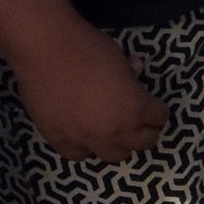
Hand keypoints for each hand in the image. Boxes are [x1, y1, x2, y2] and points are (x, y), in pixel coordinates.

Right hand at [14, 25, 168, 160]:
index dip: (157, 110)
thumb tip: (135, 73)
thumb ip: (130, 73)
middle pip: (142, 143)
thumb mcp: (119, 57)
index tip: (153, 105)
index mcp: (135, 108)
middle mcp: (116, 131)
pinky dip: (85, 147)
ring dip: (118, 144)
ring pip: (114, 156)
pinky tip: (83, 136)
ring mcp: (87, 140)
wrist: (45, 49)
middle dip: (145, 132)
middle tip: (139, 123)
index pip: (159, 117)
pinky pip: (80, 155)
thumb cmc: (87, 46)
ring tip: (112, 132)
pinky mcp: (61, 142)